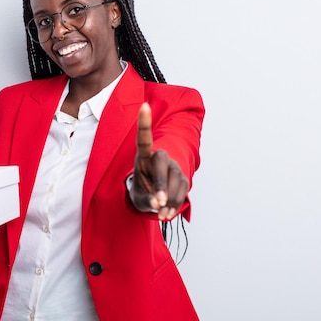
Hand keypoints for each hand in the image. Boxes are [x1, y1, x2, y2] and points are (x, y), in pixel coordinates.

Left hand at [130, 103, 188, 219]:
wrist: (152, 198)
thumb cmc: (141, 192)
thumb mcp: (137, 197)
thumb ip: (146, 201)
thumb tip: (158, 204)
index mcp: (143, 157)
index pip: (143, 138)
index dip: (144, 122)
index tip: (144, 105)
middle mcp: (159, 158)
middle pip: (162, 162)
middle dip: (160, 183)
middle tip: (157, 203)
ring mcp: (172, 167)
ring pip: (175, 178)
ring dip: (170, 199)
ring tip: (160, 215)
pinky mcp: (182, 177)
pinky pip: (182, 191)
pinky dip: (176, 204)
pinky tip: (167, 214)